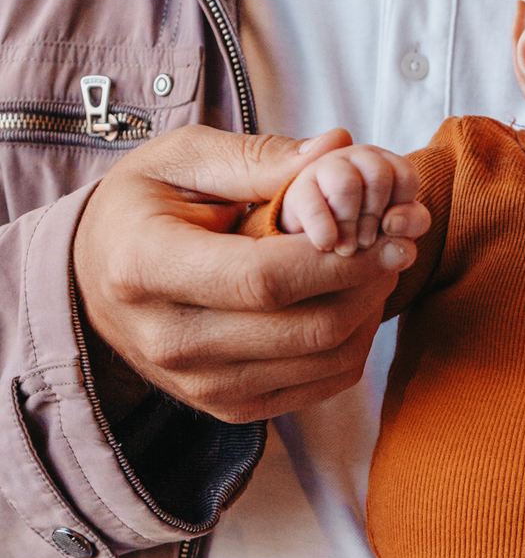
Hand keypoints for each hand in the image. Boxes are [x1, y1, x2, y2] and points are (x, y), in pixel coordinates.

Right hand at [73, 126, 429, 423]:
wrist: (94, 278)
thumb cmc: (142, 208)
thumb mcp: (182, 160)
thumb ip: (258, 158)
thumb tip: (337, 149)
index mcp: (146, 267)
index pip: (264, 279)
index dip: (340, 260)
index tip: (390, 232)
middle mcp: (169, 340)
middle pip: (304, 327)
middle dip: (368, 285)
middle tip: (398, 244)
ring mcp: (198, 384)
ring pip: (322, 362)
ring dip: (369, 314)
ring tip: (378, 269)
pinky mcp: (227, 408)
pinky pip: (320, 386)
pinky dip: (353, 345)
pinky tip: (353, 303)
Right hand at [280, 144, 418, 254]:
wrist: (314, 252)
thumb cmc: (362, 241)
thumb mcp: (392, 239)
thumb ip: (406, 231)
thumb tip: (393, 224)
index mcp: (390, 168)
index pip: (406, 177)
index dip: (403, 211)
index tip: (389, 231)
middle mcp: (361, 159)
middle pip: (378, 176)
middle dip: (374, 219)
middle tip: (364, 243)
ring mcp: (328, 168)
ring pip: (346, 184)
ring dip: (349, 223)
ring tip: (345, 248)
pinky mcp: (300, 187)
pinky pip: (313, 203)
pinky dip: (323, 229)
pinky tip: (326, 244)